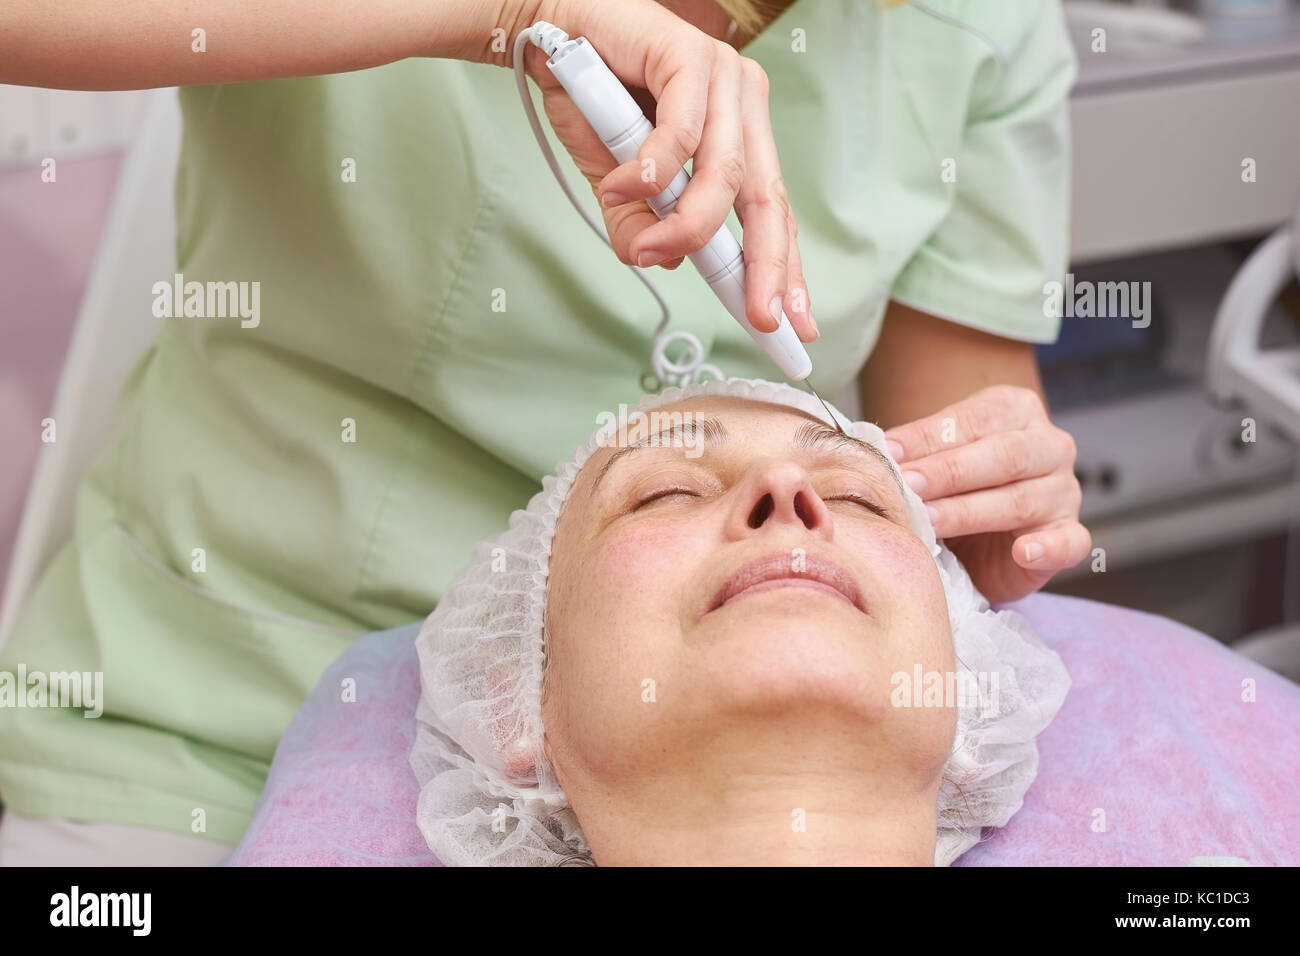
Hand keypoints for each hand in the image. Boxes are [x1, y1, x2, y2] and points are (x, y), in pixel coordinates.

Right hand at [521, 0, 816, 340]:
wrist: (550, 31)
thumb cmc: (591, 99)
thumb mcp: (618, 184)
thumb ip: (640, 224)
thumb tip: (660, 260)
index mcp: (740, 138)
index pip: (770, 214)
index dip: (783, 270)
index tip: (792, 324)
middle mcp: (743, 108)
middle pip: (766, 199)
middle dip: (766, 264)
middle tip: (760, 312)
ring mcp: (723, 79)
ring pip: (724, 172)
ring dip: (685, 222)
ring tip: (646, 245)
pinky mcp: (689, 55)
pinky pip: (683, 130)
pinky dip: (652, 168)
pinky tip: (625, 186)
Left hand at [883, 385, 1090, 603]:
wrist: (978, 541)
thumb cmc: (951, 488)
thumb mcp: (930, 462)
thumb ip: (912, 453)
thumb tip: (873, 450)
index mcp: (1015, 411)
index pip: (973, 421)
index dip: (929, 438)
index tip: (888, 455)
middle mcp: (1049, 447)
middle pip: (1004, 455)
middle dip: (949, 472)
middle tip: (908, 487)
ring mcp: (1064, 493)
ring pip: (1022, 499)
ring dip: (971, 512)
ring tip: (930, 522)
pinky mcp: (1069, 537)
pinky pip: (1068, 542)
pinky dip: (1048, 548)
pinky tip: (1023, 552)